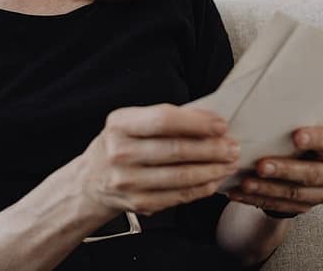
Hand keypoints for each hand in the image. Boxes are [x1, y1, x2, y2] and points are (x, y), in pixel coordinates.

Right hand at [75, 103, 241, 217]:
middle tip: (232, 147)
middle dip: (211, 149)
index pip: (163, 119)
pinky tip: (214, 180)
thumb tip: (210, 120)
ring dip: (212, 170)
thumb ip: (166, 119)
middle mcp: (120, 152)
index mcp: (120, 124)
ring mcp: (127, 181)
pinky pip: (178, 195)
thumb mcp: (131, 123)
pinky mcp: (138, 203)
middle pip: (176, 150)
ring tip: (228, 163)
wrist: (90, 181)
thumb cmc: (120, 144)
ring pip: (180, 176)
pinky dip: (201, 188)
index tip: (221, 125)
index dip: (196, 122)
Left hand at [225, 126, 322, 215]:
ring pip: (293, 193)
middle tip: (261, 166)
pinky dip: (257, 199)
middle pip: (311, 174)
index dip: (315, 139)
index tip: (296, 136)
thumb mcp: (306, 128)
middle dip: (284, 170)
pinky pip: (280, 205)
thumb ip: (294, 124)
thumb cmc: (303, 140)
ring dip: (266, 189)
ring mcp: (321, 193)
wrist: (309, 163)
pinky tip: (240, 193)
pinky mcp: (305, 207)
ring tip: (245, 183)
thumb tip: (267, 110)